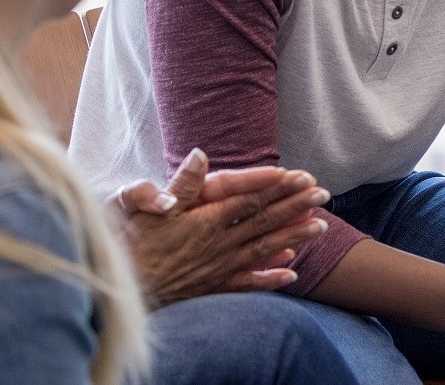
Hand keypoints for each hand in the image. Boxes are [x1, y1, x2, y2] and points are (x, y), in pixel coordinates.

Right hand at [111, 148, 331, 305]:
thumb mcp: (146, 207)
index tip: (302, 176)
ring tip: (321, 227)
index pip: (250, 199)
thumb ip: (180, 184)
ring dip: (294, 237)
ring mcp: (218, 267)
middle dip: (296, 207)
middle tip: (324, 195)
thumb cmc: (129, 244)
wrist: (120, 291)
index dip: (277, 187)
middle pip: (264, 222)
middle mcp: (218, 244)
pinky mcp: (213, 288)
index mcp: (205, 220)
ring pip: (264, 250)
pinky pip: (247, 283)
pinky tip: (291, 273)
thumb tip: (200, 154)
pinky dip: (270, 278)